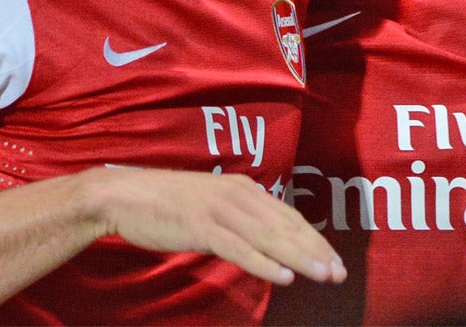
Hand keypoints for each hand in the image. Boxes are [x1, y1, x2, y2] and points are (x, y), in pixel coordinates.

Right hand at [95, 167, 346, 285]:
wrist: (125, 194)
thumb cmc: (167, 203)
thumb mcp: (211, 204)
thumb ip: (238, 218)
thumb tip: (265, 239)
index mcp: (243, 188)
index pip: (288, 216)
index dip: (313, 238)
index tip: (334, 259)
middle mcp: (238, 195)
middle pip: (285, 227)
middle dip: (316, 251)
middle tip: (340, 273)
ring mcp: (220, 210)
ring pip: (269, 238)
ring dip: (300, 258)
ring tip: (324, 275)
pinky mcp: (202, 227)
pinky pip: (239, 249)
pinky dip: (264, 263)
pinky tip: (284, 276)